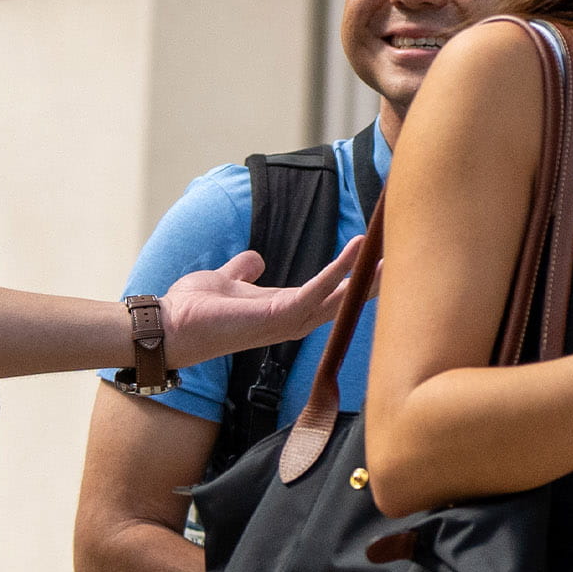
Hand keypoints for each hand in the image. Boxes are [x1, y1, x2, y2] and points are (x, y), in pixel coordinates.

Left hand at [155, 234, 372, 368]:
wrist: (170, 324)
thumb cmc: (193, 308)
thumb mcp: (226, 279)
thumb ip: (243, 269)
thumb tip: (256, 258)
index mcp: (283, 308)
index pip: (328, 294)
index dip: (352, 277)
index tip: (376, 259)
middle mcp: (293, 318)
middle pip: (344, 301)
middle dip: (373, 282)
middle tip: (402, 260)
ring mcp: (290, 320)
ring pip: (341, 298)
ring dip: (367, 276)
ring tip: (393, 254)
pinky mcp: (282, 314)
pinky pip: (320, 288)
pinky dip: (340, 267)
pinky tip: (358, 247)